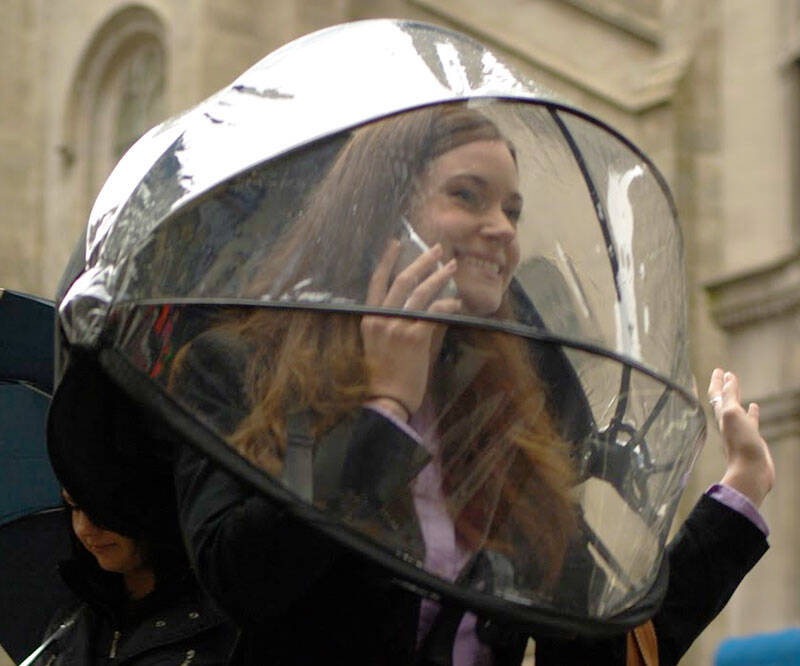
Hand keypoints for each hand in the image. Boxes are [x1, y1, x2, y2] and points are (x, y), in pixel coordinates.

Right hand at [360, 240, 460, 418]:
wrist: (386, 401)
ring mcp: (397, 327)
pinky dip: (447, 304)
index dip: (386, 261)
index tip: (396, 243)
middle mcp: (381, 320)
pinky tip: (457, 301)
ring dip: (439, 276)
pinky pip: (434, 312)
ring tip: (451, 266)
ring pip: (420, 292)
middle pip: (402, 280)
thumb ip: (395, 324)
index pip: (376, 282)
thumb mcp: (380, 346)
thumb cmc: (384, 377)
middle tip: (437, 249)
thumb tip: (420, 307)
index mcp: (369, 319)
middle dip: (422, 261)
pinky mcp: (414, 338)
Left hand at [707, 368, 774, 507]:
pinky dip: (751, 412)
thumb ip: (730, 396)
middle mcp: (727, 421)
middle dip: (724, 386)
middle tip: (725, 374)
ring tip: (737, 387)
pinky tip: (754, 407)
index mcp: (721, 414)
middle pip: (723, 399)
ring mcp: (739, 429)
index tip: (718, 370)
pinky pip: (750, 421)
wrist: (751, 470)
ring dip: (736, 397)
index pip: (716, 393)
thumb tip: (728, 378)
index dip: (717, 381)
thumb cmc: (740, 443)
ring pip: (736, 409)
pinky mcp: (751, 438)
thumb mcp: (733, 414)